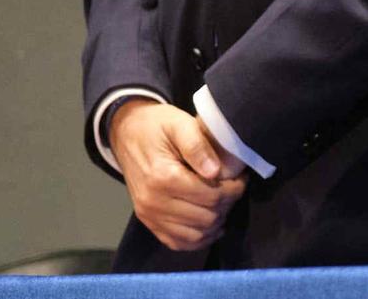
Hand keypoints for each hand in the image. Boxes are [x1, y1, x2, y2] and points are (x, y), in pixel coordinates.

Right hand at [110, 99, 246, 251]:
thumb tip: (216, 172)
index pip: (212, 196)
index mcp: (163, 177)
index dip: (234, 189)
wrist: (126, 132)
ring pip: (196, 235)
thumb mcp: (178, 123)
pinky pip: (179, 242)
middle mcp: (154, 202)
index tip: (241, 178)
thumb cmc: (155, 126)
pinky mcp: (148, 222)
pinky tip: (209, 223)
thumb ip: (197, 145)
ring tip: (222, 202)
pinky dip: (199, 237)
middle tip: (233, 188)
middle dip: (227, 204)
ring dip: (216, 222)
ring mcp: (149, 216)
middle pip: (207, 217)